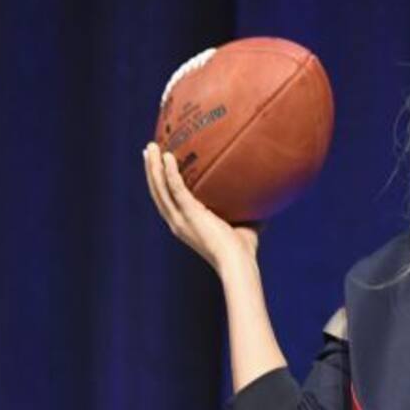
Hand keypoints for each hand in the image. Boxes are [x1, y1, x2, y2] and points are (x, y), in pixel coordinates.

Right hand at [142, 142, 261, 272]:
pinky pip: (176, 188)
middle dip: (151, 170)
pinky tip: (167, 156)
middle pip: (157, 191)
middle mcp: (177, 222)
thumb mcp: (243, 224)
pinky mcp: (189, 214)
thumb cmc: (243, 250)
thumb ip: (245, 209)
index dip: (160, 184)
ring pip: (160, 188)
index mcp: (185, 225)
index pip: (167, 201)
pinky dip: (170, 172)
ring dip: (153, 166)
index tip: (157, 166)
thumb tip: (262, 195)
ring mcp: (180, 219)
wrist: (238, 263)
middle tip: (148, 150)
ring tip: (150, 147)